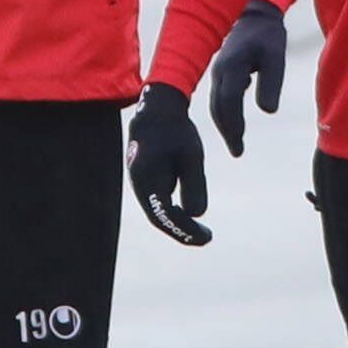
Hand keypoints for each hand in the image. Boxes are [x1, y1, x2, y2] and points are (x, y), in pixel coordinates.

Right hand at [126, 83, 211, 245]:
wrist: (157, 109)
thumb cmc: (176, 130)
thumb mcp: (191, 155)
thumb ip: (194, 184)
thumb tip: (197, 215)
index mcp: (147, 179)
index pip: (165, 215)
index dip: (185, 230)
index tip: (207, 238)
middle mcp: (140, 184)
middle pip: (159, 218)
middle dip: (182, 231)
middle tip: (207, 238)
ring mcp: (141, 182)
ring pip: (159, 211)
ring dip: (178, 223)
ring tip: (202, 233)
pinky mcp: (147, 178)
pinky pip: (160, 201)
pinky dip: (174, 211)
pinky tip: (191, 214)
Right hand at [208, 0, 286, 158]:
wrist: (257, 14)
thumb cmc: (269, 36)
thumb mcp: (276, 58)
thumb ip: (271, 83)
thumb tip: (268, 111)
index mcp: (232, 67)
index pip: (228, 102)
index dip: (233, 125)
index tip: (239, 144)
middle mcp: (221, 71)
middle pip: (219, 107)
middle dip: (227, 130)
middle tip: (237, 151)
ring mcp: (219, 70)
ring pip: (218, 103)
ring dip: (226, 123)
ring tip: (236, 142)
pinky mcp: (223, 70)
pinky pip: (221, 95)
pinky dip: (226, 111)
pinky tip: (236, 122)